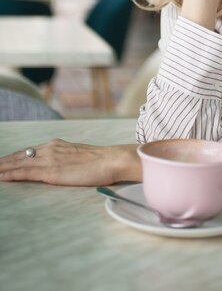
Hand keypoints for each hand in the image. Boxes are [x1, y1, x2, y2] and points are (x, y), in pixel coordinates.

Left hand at [0, 140, 139, 185]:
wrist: (111, 160)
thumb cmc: (101, 162)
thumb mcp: (79, 157)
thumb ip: (66, 160)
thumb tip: (62, 167)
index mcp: (56, 145)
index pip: (27, 152)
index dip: (11, 159)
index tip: (1, 163)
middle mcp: (49, 149)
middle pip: (18, 156)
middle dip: (2, 162)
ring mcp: (49, 159)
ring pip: (16, 163)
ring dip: (1, 168)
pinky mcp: (50, 172)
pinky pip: (24, 172)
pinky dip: (9, 174)